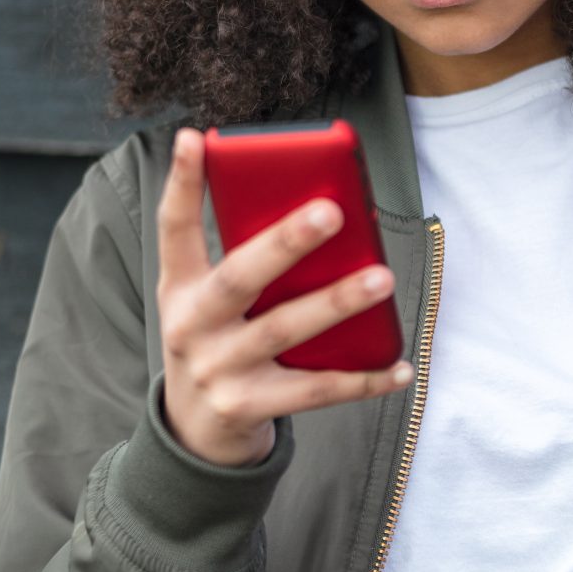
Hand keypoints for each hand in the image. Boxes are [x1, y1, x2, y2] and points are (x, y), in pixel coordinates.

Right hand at [156, 128, 413, 467]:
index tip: (195, 138)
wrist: (193, 433)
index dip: (183, 183)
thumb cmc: (217, 343)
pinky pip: (314, 390)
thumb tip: (318, 216)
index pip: (173, 228)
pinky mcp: (247, 407)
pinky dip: (361, 379)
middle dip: (285, 243)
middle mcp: (191, 325)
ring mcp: (218, 369)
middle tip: (331, 211)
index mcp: (180, 287)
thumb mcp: (208, 302)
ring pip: (283, 330)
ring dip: (336, 303)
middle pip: (239, 277)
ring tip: (381, 278)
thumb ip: (247, 263)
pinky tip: (399, 366)